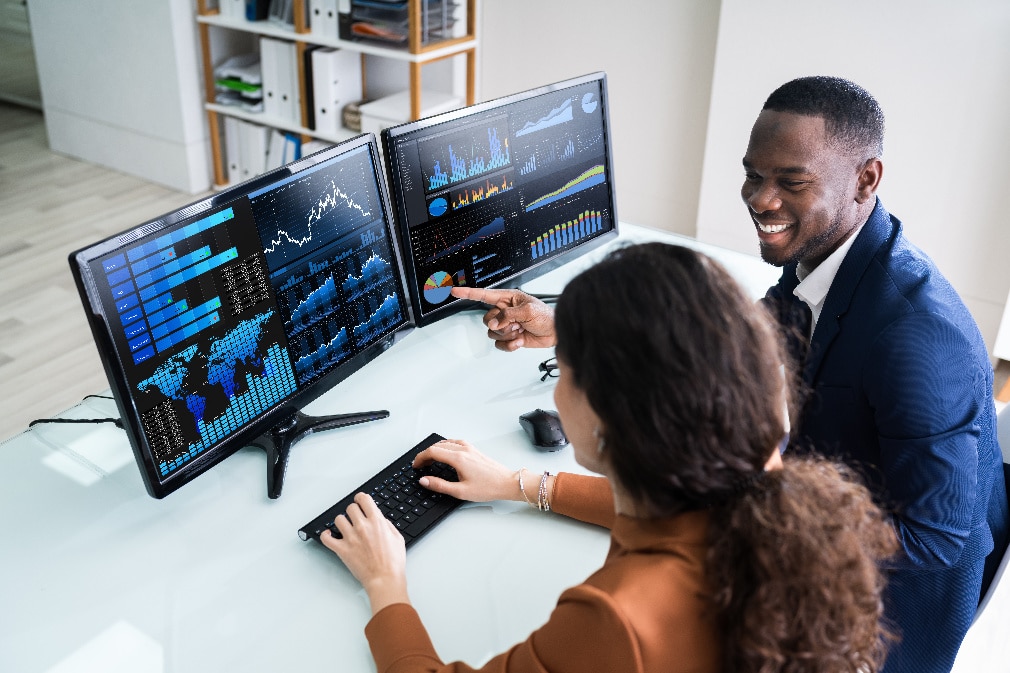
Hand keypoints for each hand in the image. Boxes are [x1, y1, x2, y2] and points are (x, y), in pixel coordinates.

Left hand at [320, 492, 408, 613]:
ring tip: (345, 527)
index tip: (360, 501)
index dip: (361, 498)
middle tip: (354, 516)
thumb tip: (380, 519)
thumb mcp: (398, 538)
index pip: (364, 499)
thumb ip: (388, 525)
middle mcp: (362, 526)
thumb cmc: (393, 563)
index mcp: (377, 522)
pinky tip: (329, 535)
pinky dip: (326, 535)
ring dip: (342, 522)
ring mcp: (351, 538)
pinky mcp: (342, 550)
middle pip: (351, 508)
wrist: (385, 579)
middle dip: (353, 511)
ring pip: (338, 519)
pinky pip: (327, 538)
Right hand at [414, 438, 521, 502]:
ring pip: (446, 443)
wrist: (507, 483)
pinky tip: (445, 452)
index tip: (415, 465)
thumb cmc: (488, 488)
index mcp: (458, 458)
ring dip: (435, 449)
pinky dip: (445, 446)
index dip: (420, 458)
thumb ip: (440, 485)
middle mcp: (463, 450)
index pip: (432, 452)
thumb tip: (424, 480)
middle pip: (438, 446)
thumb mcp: (460, 491)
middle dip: (426, 454)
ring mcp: (470, 448)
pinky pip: (455, 442)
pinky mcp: (474, 450)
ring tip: (430, 460)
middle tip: (420, 465)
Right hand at [451, 286, 555, 350]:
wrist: (555, 332)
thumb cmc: (546, 316)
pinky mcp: (509, 337)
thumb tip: (494, 323)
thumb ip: (508, 315)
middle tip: (515, 324)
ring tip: (520, 331)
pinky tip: (520, 340)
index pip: (484, 295)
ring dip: (507, 334)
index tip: (454, 291)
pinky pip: (499, 344)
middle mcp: (505, 311)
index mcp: (508, 298)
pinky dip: (510, 345)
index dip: (468, 293)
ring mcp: (506, 325)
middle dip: (500, 324)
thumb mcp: (528, 311)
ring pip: (492, 333)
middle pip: (487, 319)